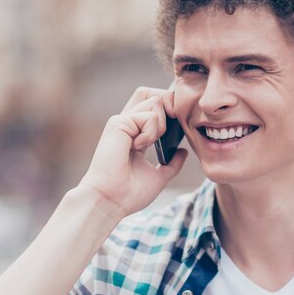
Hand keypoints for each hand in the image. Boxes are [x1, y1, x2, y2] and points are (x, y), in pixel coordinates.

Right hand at [79, 86, 187, 216]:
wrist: (110, 202)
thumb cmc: (128, 193)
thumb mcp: (158, 176)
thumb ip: (171, 164)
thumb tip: (183, 152)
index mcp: (134, 133)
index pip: (152, 104)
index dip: (169, 107)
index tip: (179, 125)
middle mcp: (127, 124)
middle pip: (150, 93)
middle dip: (169, 102)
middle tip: (174, 123)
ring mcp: (122, 122)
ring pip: (154, 101)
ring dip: (161, 123)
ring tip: (151, 143)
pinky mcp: (118, 124)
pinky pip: (148, 116)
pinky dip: (151, 131)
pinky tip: (140, 146)